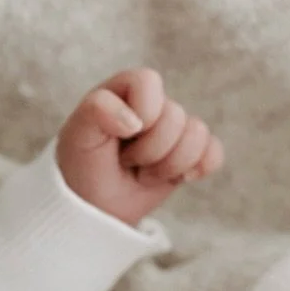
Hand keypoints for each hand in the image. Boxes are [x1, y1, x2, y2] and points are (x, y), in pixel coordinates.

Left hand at [55, 68, 223, 225]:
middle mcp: (153, 104)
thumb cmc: (81, 166)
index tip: (121, 135)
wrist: (93, 208)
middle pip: (175, 116)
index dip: (142, 112)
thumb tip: (135, 120)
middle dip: (149, 150)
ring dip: (168, 165)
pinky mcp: (191, 154)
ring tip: (142, 173)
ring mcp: (174, 130)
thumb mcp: (76, 136)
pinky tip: (177, 178)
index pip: (149, 82)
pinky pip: (213, 152)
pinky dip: (198, 168)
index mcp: (125, 90)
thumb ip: (97, 110)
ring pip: (197, 135)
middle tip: (124, 162)